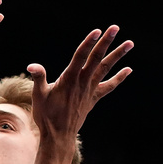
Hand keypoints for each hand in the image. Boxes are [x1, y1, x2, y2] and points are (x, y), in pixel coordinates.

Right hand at [26, 26, 132, 143]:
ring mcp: (90, 90)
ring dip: (118, 55)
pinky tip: (128, 69)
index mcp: (69, 79)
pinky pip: (109, 86)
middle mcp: (82, 82)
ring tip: (130, 43)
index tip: (97, 31)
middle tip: (115, 27)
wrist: (59, 135)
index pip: (80, 57)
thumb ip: (38, 78)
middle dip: (106, 42)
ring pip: (106, 69)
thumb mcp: (38, 95)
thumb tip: (32, 65)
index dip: (88, 43)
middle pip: (97, 58)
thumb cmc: (46, 115)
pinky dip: (119, 78)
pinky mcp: (93, 98)